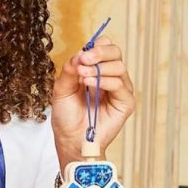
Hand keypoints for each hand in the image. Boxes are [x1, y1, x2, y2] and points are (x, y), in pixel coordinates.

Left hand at [51, 36, 134, 170]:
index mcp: (97, 70)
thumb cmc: (67, 116)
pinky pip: (120, 85)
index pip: (105, 48)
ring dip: (99, 68)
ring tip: (82, 77)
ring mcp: (119, 90)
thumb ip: (70, 69)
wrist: (70, 140)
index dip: (96, 47)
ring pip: (119, 66)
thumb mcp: (62, 88)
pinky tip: (89, 85)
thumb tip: (80, 54)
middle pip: (116, 52)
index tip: (82, 54)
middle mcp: (110, 77)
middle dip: (100, 52)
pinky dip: (105, 81)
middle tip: (85, 59)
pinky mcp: (125, 103)